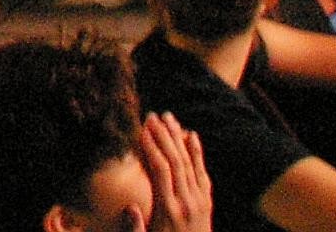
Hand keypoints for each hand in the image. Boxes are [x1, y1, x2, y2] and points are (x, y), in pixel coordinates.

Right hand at [137, 112, 210, 231]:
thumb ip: (135, 228)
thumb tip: (129, 207)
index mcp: (168, 210)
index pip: (160, 170)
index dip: (151, 146)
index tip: (142, 128)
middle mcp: (186, 202)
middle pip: (175, 161)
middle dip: (164, 135)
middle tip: (153, 114)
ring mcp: (199, 201)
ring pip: (189, 162)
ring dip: (178, 137)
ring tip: (168, 117)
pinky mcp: (206, 202)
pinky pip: (203, 172)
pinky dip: (198, 152)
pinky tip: (192, 135)